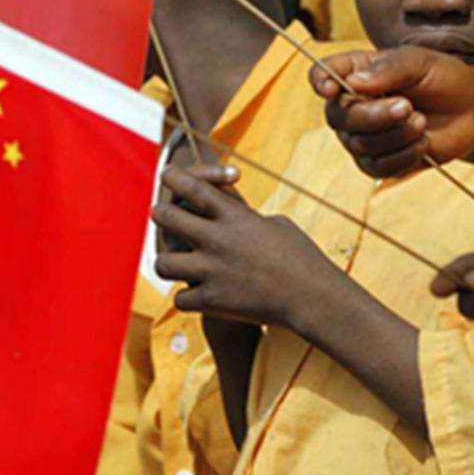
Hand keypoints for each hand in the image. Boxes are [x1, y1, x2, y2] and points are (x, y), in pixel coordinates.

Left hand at [152, 164, 333, 328]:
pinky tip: (198, 296)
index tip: (168, 174)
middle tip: (162, 215)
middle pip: (166, 217)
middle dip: (160, 214)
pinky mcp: (212, 301)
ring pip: (162, 263)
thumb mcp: (275, 224)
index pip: (194, 188)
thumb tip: (223, 209)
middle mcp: (217, 240)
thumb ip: (243, 216)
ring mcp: (211, 271)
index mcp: (235, 217)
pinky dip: (188, 298)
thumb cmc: (301, 258)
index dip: (175, 176)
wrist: (313, 298)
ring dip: (168, 262)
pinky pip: (179, 298)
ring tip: (176, 263)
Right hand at [312, 48, 473, 178]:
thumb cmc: (442, 79)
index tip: (333, 89)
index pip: (321, 75)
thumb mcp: (420, 63)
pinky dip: (403, 156)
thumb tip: (353, 83)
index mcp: (354, 73)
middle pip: (338, 117)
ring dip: (396, 135)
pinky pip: (377, 166)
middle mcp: (350, 106)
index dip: (320, 82)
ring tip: (422, 122)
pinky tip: (422, 143)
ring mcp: (360, 137)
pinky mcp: (376, 162)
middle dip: (373, 115)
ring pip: (359, 144)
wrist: (470, 111)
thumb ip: (388, 69)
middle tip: (408, 106)